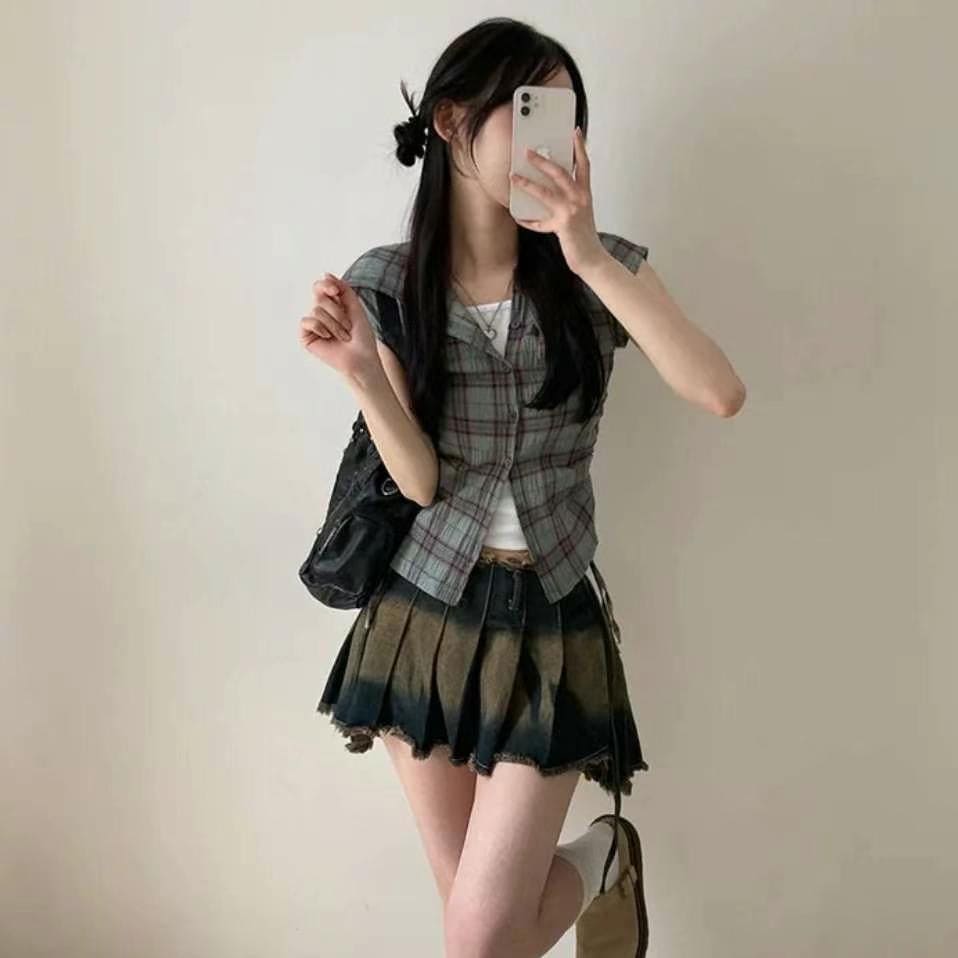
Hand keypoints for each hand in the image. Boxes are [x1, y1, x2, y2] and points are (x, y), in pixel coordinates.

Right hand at [299, 273, 378, 375]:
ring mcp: (313, 324)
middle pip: (319, 296)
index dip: (326, 285)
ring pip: (316, 310)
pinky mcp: (306, 336)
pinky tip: (328, 338)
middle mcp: (321, 312)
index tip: (336, 291)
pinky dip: (321, 328)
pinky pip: (307, 321)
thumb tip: (326, 274)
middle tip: (348, 326)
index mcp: (333, 304)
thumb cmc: (362, 337)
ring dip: (335, 324)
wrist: (361, 359)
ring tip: (343, 336)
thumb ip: (344, 289)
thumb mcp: (356, 308)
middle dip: (337, 311)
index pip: (321, 286)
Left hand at [509, 127, 606, 275]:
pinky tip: (517, 217)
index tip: (575, 132)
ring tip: (513, 176)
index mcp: (585, 194)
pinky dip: (527, 220)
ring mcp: (571, 212)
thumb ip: (568, 200)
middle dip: (543, 161)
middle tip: (528, 152)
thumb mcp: (580, 213)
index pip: (584, 165)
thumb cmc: (584, 236)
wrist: (592, 259)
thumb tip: (547, 191)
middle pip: (560, 173)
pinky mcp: (562, 226)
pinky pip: (539, 222)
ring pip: (546, 192)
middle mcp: (579, 199)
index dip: (580, 148)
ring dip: (527, 183)